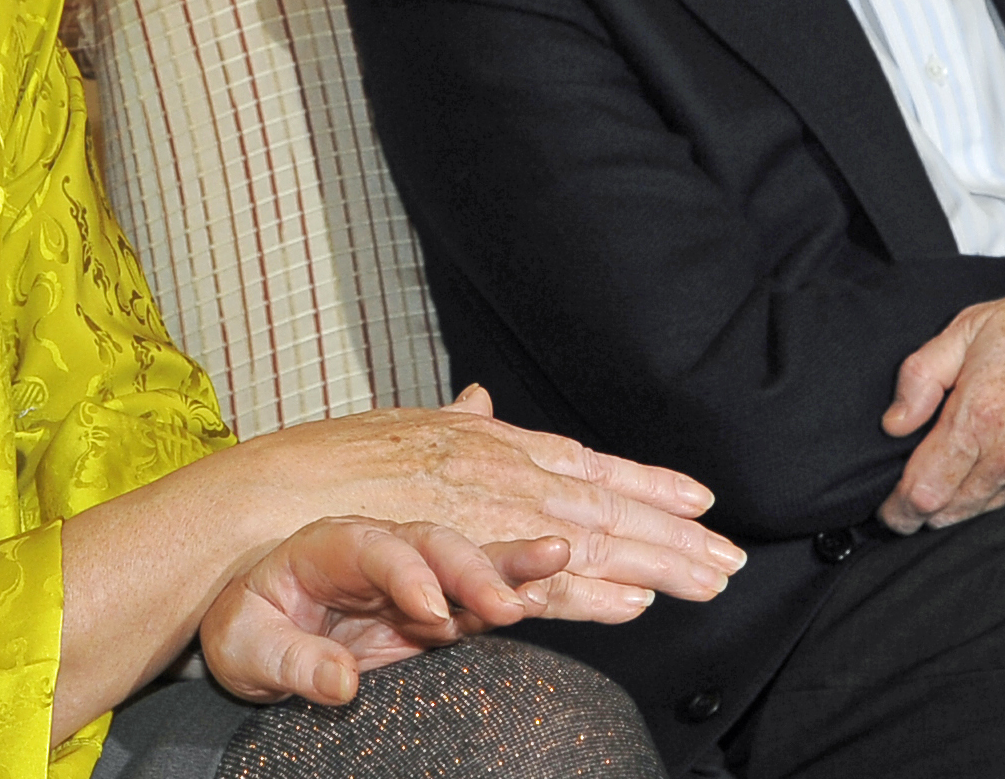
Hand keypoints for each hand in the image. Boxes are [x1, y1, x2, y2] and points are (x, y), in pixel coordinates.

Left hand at [201, 520, 571, 704]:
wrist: (257, 632)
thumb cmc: (248, 630)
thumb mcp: (248, 649)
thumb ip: (294, 663)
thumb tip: (342, 684)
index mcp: (330, 545)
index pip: (374, 548)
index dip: (406, 575)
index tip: (430, 611)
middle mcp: (380, 550)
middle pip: (432, 544)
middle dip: (473, 570)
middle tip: (507, 605)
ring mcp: (411, 578)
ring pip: (467, 561)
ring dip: (510, 565)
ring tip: (555, 558)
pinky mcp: (434, 612)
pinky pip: (478, 601)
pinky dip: (514, 594)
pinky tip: (547, 592)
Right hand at [230, 386, 743, 618]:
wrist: (274, 502)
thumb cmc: (327, 466)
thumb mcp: (401, 427)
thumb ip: (449, 421)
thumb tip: (479, 397)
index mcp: (489, 443)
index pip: (587, 463)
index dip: (646, 481)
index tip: (699, 499)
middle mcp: (497, 473)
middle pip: (603, 504)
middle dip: (672, 532)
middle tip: (730, 558)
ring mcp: (483, 519)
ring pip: (587, 541)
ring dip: (652, 563)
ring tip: (706, 582)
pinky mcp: (463, 570)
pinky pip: (540, 586)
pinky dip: (591, 596)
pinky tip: (634, 608)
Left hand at [876, 250, 1004, 534]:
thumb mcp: (973, 325)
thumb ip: (923, 376)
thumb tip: (894, 424)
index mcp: (981, 416)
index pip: (922, 492)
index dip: (896, 508)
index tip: (887, 506)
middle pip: (950, 514)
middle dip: (923, 511)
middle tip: (910, 495)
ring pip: (987, 516)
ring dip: (962, 509)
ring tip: (949, 486)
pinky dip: (1002, 502)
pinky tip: (994, 478)